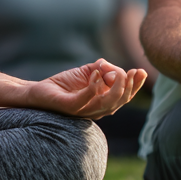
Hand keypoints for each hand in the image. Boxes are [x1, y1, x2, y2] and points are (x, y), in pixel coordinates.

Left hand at [25, 58, 146, 118]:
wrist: (39, 91)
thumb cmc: (65, 84)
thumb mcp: (89, 72)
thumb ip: (104, 69)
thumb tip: (116, 70)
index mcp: (103, 102)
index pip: (124, 97)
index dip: (135, 86)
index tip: (141, 71)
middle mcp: (96, 110)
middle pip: (119, 102)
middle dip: (129, 87)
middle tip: (133, 72)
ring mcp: (83, 110)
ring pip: (106, 104)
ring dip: (116, 88)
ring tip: (120, 73)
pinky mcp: (69, 107)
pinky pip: (84, 101)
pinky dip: (93, 87)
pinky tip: (95, 73)